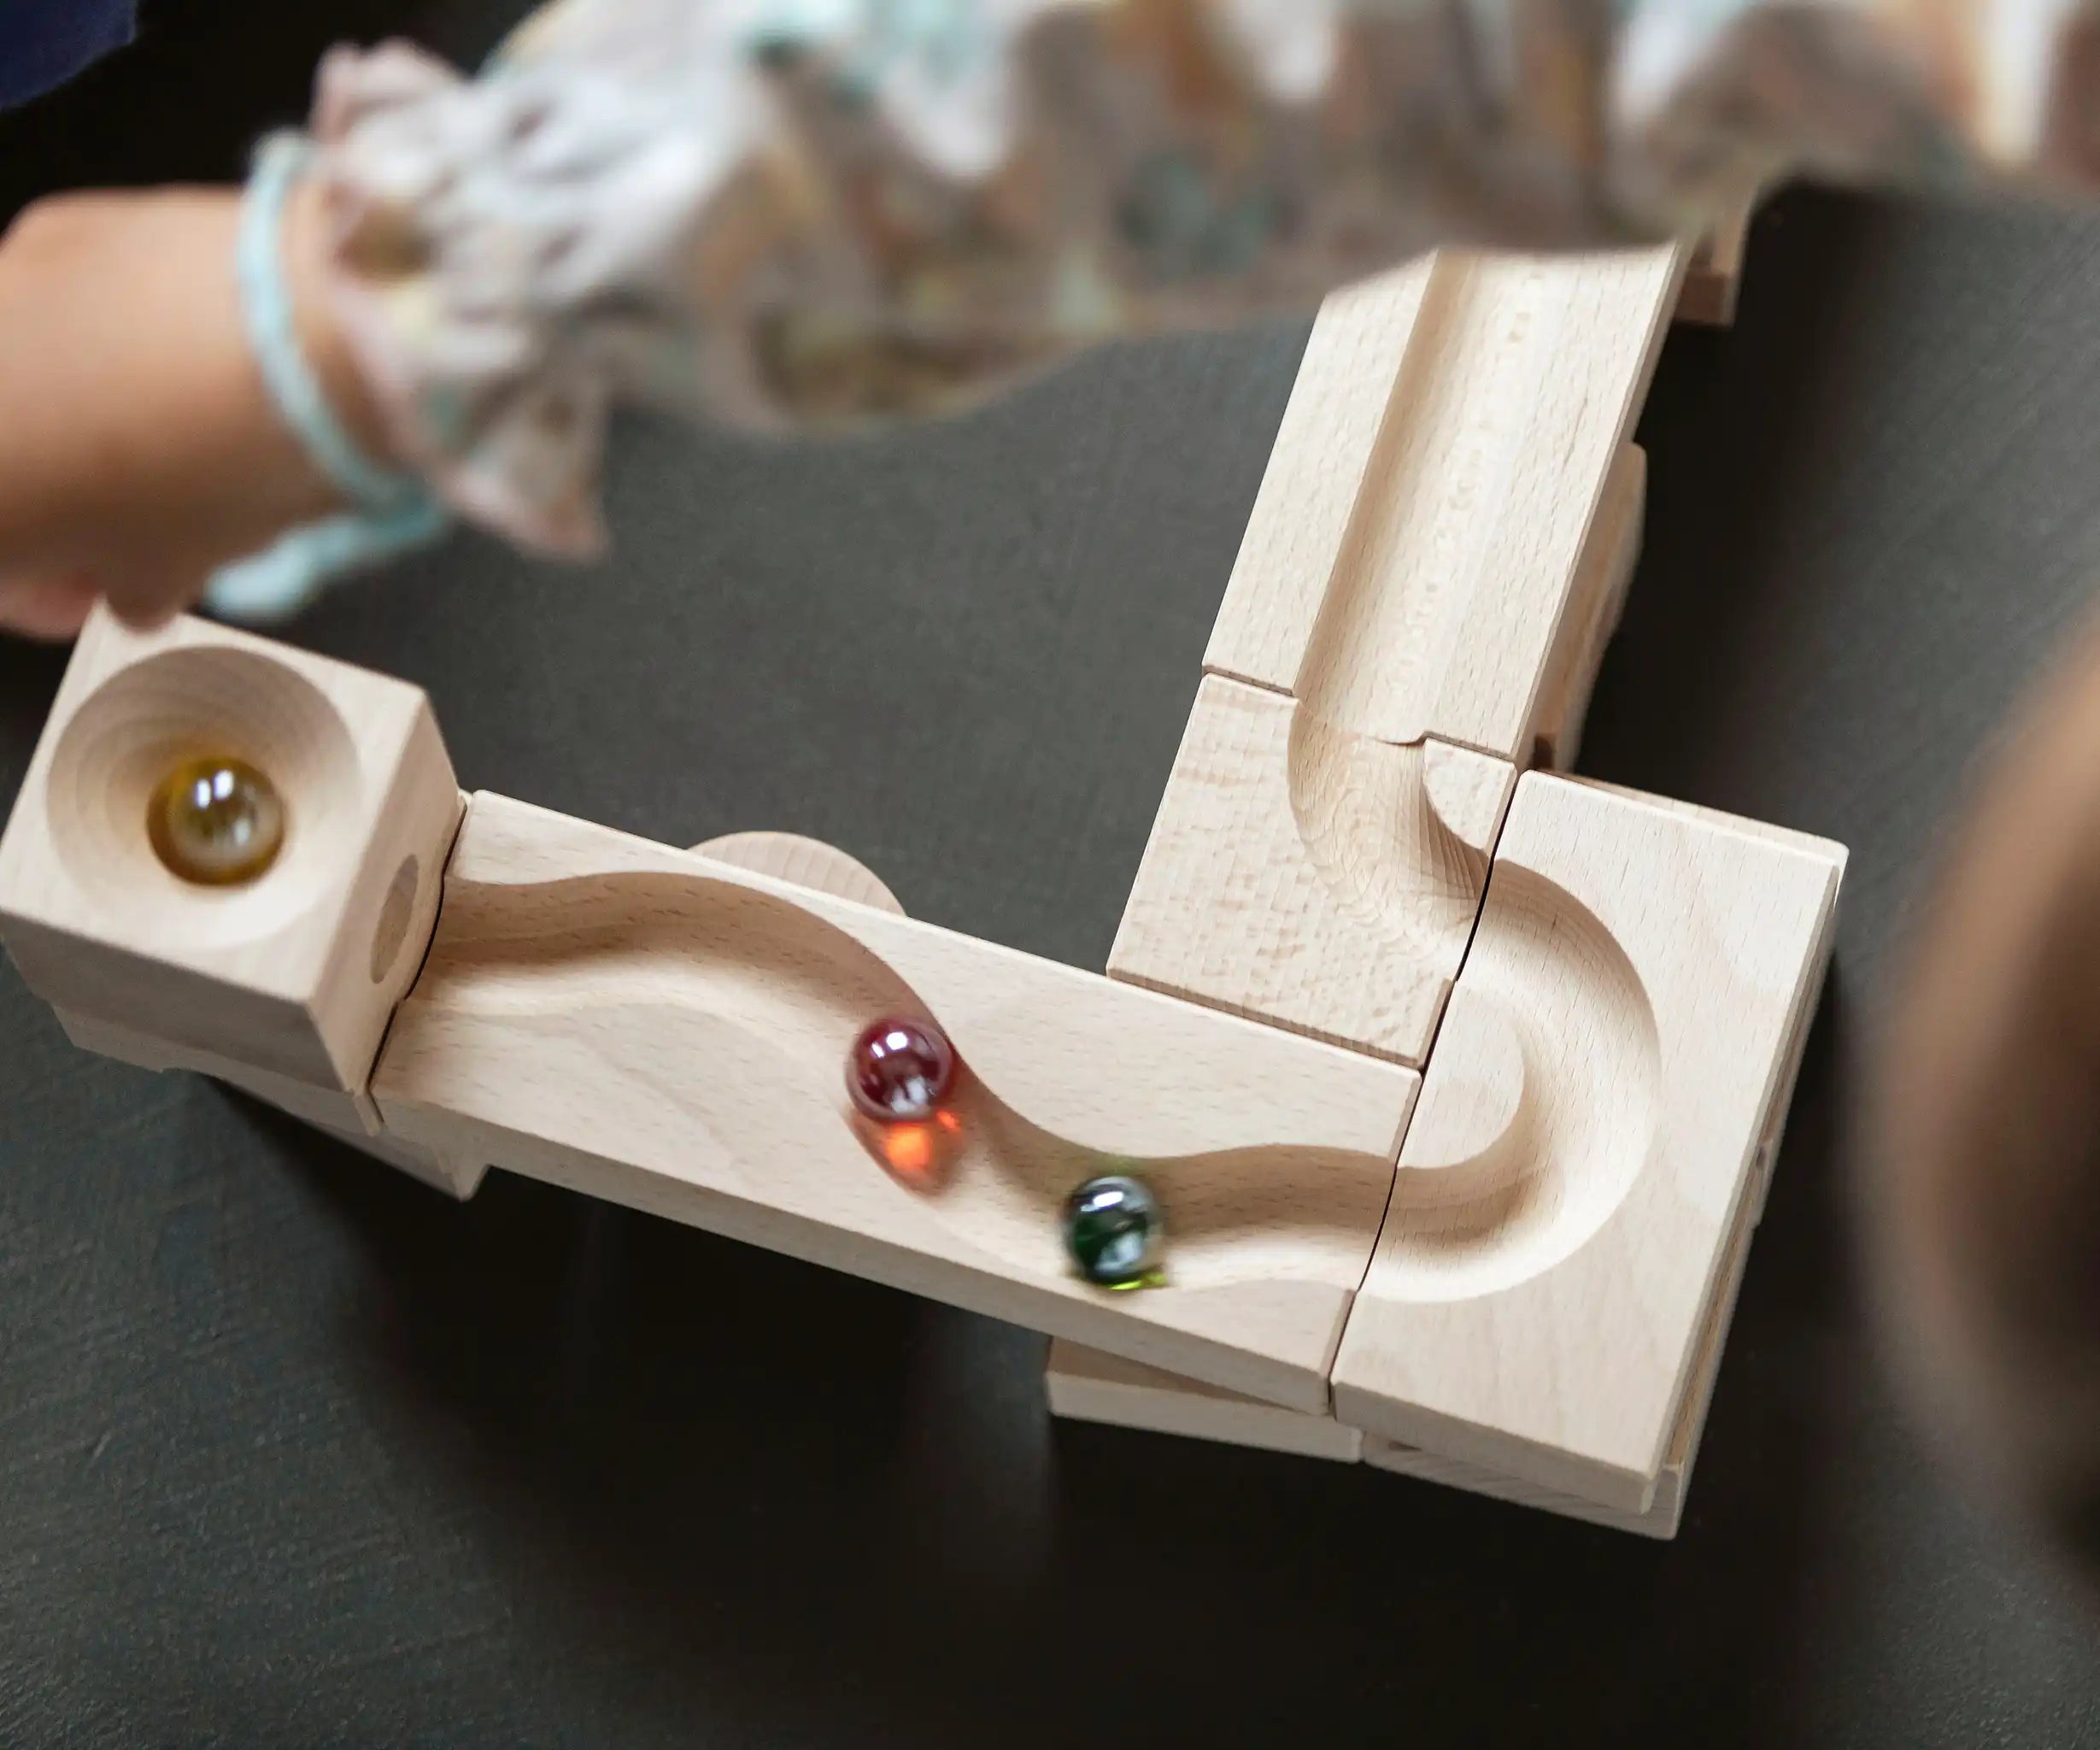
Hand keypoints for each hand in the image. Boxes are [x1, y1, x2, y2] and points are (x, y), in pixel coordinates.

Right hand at [0, 183, 385, 638]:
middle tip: (137, 518)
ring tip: (174, 435)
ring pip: (27, 379)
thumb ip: (129, 584)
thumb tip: (133, 578)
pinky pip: (61, 306)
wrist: (292, 336)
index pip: (0, 569)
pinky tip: (181, 356)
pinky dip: (102, 339)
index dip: (47, 586)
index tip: (97, 591)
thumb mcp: (174, 568)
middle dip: (59, 496)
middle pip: (8, 462)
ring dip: (79, 416)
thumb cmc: (218, 468)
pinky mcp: (52, 230)